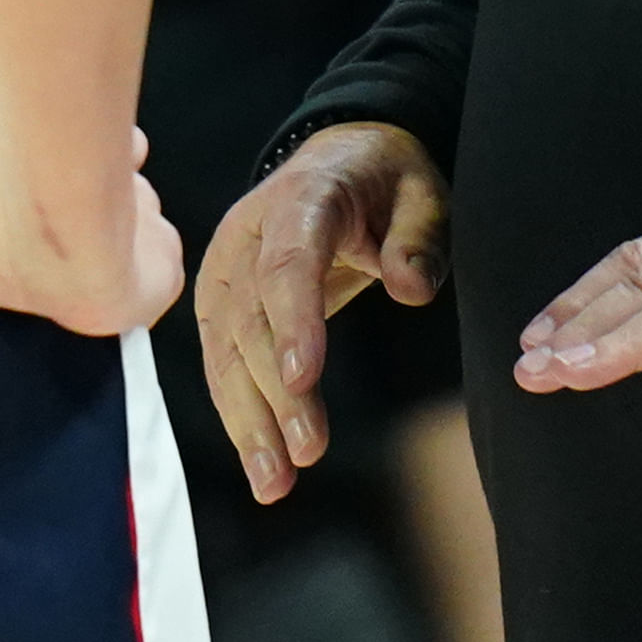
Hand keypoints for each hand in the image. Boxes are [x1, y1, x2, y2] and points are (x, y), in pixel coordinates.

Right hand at [199, 122, 449, 503]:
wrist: (336, 159)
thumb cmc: (385, 181)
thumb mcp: (422, 192)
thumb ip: (419, 235)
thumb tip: (409, 287)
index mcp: (299, 200)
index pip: (287, 264)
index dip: (292, 321)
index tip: (302, 377)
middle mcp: (246, 236)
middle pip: (252, 320)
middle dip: (275, 393)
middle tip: (306, 453)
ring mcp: (225, 271)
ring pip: (225, 352)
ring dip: (247, 421)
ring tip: (274, 482)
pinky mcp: (219, 304)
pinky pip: (222, 364)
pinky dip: (239, 416)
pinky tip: (262, 464)